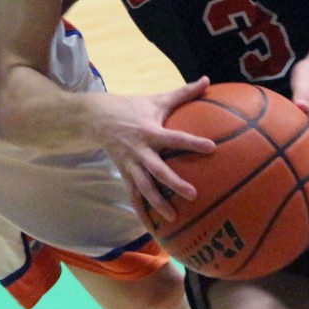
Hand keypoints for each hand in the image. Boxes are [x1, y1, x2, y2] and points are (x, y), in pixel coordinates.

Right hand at [94, 76, 214, 219]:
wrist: (96, 118)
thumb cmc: (133, 107)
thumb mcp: (157, 98)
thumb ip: (184, 93)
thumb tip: (207, 80)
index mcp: (150, 131)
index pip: (174, 138)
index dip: (192, 142)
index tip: (212, 148)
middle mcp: (140, 150)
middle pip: (157, 170)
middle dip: (174, 183)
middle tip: (193, 195)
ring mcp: (130, 164)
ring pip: (144, 187)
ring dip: (157, 203)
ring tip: (174, 218)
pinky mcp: (124, 174)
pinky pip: (133, 196)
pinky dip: (142, 213)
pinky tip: (153, 229)